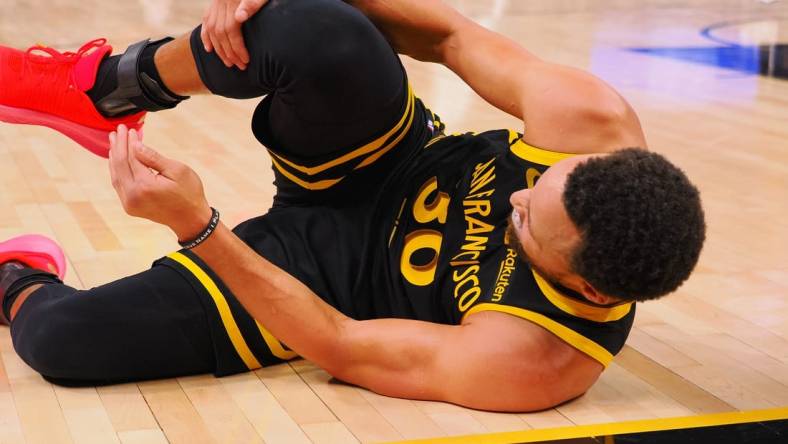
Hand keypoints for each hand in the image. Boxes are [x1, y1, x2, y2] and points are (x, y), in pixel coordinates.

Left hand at [108, 125, 212, 241]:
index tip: (130, 130)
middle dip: (119, 146)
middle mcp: (133, 196)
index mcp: (145, 186)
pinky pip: (119, 184)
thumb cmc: (189, 193)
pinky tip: (117, 159)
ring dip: (114, 156)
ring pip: (116, 174)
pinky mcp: (129, 206)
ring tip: (114, 141)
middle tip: (118, 130)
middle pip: (120, 165)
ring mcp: (129, 203)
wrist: (191, 219)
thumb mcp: (177, 171)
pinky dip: (117, 169)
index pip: (132, 158)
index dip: (130, 142)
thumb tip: (135, 144)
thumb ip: (153, 158)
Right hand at [201, 0, 268, 69]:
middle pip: (220, 32)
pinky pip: (206, 21)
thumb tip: (239, 17)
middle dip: (229, 52)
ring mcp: (216, 3)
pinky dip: (206, 36)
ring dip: (218, 48)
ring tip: (228, 62)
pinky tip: (209, 49)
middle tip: (240, 66)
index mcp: (232, 1)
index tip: (245, 60)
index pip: (231, 29)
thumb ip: (252, 3)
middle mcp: (221, 2)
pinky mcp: (215, 3)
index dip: (237, 47)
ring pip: (211, 29)